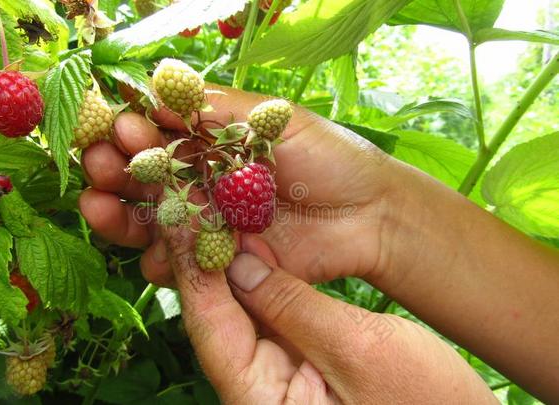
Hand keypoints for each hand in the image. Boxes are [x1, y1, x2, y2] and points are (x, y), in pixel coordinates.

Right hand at [80, 85, 400, 285]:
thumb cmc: (330, 157)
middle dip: (115, 172)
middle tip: (96, 165)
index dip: (134, 133)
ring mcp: (211, 224)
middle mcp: (204, 182)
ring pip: (154, 223)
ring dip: (121, 216)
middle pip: (146, 180)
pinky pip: (183, 264)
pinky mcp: (224, 261)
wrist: (370, 215)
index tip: (116, 128)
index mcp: (213, 144)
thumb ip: (220, 110)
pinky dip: (164, 262)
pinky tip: (154, 257)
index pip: (160, 136)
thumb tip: (160, 91)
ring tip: (99, 206)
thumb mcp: (277, 119)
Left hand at [157, 223, 495, 403]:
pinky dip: (258, 273)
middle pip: (215, 314)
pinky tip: (252, 234)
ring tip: (214, 205)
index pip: (210, 324)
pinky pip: (266, 309)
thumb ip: (292, 307)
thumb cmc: (421, 403)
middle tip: (191, 200)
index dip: (193, 266)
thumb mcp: (358, 349)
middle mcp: (255, 385)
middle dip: (202, 257)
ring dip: (227, 259)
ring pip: (238, 307)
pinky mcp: (296, 355)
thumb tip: (238, 263)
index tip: (181, 216)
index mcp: (257, 397)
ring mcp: (275, 371)